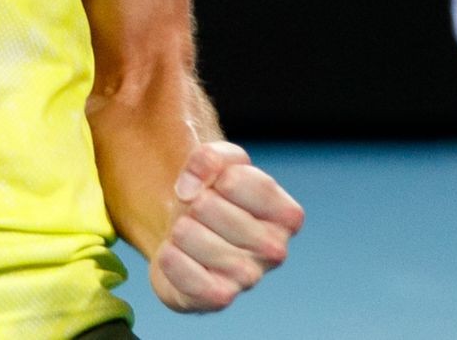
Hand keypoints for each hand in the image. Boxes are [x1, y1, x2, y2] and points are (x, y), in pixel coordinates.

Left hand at [149, 141, 303, 312]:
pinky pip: (184, 273)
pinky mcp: (219, 298)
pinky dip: (169, 258)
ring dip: (178, 228)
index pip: (235, 179)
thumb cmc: (213, 197)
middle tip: (199, 214)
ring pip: (189, 234)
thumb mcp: (217, 162)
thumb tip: (190, 190)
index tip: (214, 184)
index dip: (210, 174)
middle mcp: (275, 249)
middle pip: (206, 205)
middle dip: (191, 202)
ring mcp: (249, 278)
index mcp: (287, 214)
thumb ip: (209, 157)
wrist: (189, 240)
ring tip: (188, 234)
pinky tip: (175, 254)